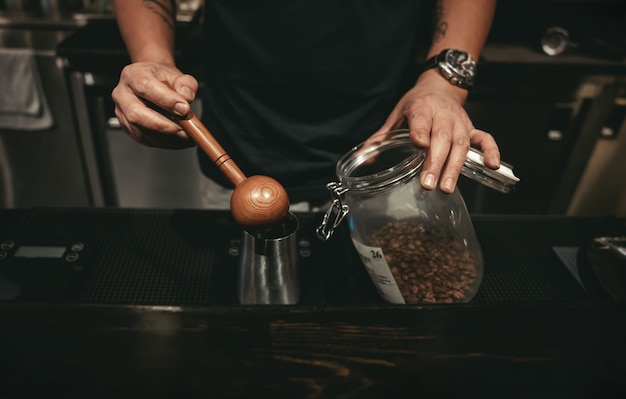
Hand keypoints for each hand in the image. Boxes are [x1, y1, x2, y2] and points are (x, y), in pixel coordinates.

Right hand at [111, 62, 198, 148]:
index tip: (184, 109)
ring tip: (185, 137)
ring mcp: (122, 113)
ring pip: (140, 131)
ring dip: (166, 137)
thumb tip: (186, 97)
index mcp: (133, 75)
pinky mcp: (128, 127)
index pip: (145, 87)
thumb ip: (186, 84)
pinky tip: (178, 140)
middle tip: (185, 130)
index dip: (166, 100)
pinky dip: (164, 142)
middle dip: (164, 125)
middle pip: (136, 114)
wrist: (154, 83)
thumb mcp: (178, 75)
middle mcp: (122, 94)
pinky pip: (144, 139)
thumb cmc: (163, 79)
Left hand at [368, 72, 500, 193]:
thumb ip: (380, 137)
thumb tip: (363, 156)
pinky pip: (485, 139)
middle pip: (441, 138)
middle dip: (435, 162)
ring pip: (460, 144)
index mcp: (421, 108)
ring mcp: (460, 122)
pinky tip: (492, 167)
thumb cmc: (415, 105)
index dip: (420, 132)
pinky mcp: (471, 129)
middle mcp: (442, 114)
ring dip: (455, 167)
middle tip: (428, 184)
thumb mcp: (396, 116)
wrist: (439, 87)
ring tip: (446, 187)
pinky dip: (491, 151)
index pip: (421, 120)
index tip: (418, 146)